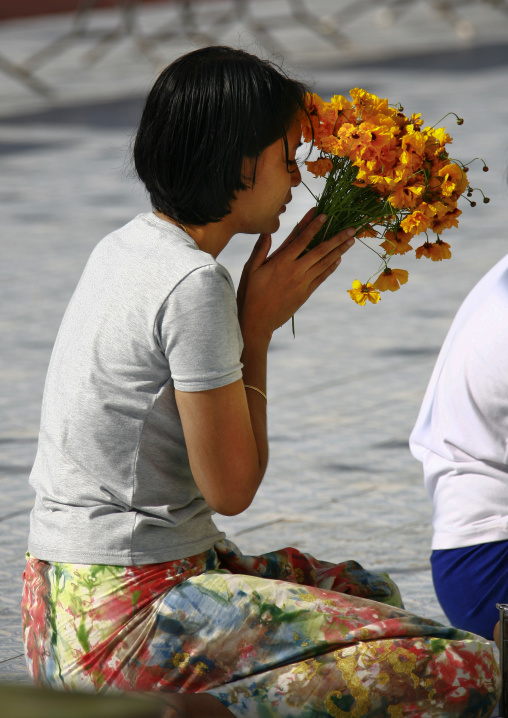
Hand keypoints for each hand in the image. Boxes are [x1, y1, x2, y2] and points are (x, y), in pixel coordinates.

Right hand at [237, 207, 354, 339]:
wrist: (257, 321)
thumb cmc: (250, 294)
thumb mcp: (250, 269)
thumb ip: (260, 249)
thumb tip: (268, 231)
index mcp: (281, 261)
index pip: (301, 239)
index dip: (314, 226)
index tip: (325, 215)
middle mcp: (295, 270)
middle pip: (319, 250)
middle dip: (336, 238)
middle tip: (351, 228)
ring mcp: (302, 282)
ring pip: (324, 263)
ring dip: (339, 251)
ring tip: (351, 241)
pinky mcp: (305, 293)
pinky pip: (322, 277)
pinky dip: (331, 268)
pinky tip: (339, 259)